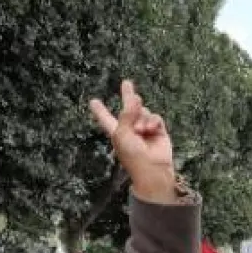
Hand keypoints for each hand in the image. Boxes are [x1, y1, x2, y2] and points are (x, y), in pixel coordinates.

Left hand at [90, 81, 176, 203]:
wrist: (153, 170)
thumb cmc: (133, 156)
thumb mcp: (123, 133)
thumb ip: (127, 113)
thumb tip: (135, 97)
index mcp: (116, 133)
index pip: (105, 119)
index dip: (100, 110)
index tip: (93, 101)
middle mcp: (130, 130)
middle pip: (128, 109)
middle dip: (128, 96)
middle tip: (127, 83)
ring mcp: (144, 130)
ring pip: (143, 112)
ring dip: (142, 119)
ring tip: (142, 130)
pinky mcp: (158, 131)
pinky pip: (155, 118)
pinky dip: (153, 122)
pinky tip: (151, 130)